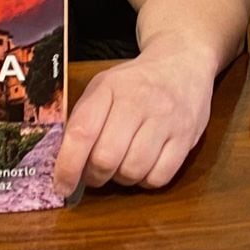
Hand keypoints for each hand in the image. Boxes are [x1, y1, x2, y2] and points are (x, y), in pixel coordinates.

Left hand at [52, 47, 214, 197]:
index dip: (68, 166)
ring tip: (122, 165)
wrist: (183, 64)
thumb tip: (64, 165)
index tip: (62, 185)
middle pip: (106, 158)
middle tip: (94, 173)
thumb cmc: (136, 84)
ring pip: (133, 171)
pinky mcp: (187, 137)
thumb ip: (83, 120)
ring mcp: (166, 119)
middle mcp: (139, 101)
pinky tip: (144, 167)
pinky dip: (146, 181)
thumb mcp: (103, 87)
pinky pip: (159, 177)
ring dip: (121, 179)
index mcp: (110, 87)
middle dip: (94, 176)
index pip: (82, 132)